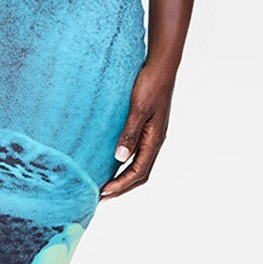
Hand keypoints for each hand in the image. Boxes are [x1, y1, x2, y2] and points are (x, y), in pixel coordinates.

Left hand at [99, 58, 174, 199]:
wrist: (161, 66)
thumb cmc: (150, 84)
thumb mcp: (138, 108)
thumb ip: (130, 133)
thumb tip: (120, 158)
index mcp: (155, 139)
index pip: (138, 172)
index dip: (121, 185)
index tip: (103, 193)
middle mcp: (155, 140)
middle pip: (140, 174)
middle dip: (122, 187)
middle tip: (101, 196)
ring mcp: (153, 135)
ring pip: (140, 164)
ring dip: (124, 177)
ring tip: (106, 184)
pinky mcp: (148, 128)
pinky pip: (138, 153)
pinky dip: (125, 163)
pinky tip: (113, 161)